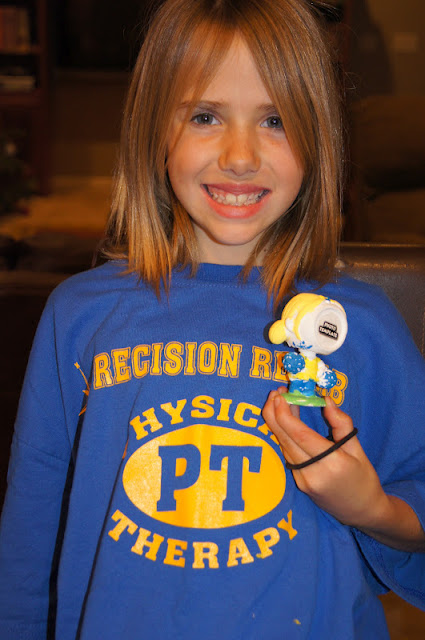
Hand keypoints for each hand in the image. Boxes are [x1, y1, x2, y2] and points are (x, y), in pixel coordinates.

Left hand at [262, 388, 388, 528]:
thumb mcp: (359, 449)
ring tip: (281, 401)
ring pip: (283, 445)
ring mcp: (303, 480)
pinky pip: (288, 454)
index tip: (280, 395)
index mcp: (332, 462)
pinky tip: (286, 421)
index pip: (299, 434)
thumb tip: (326, 400)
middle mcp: (312, 473)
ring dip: (278, 422)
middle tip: (275, 393)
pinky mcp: (298, 483)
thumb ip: (341, 424)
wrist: (362, 512)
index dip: (285, 413)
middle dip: (274, 413)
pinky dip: (284, 435)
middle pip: (285, 439)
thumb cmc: (364, 478)